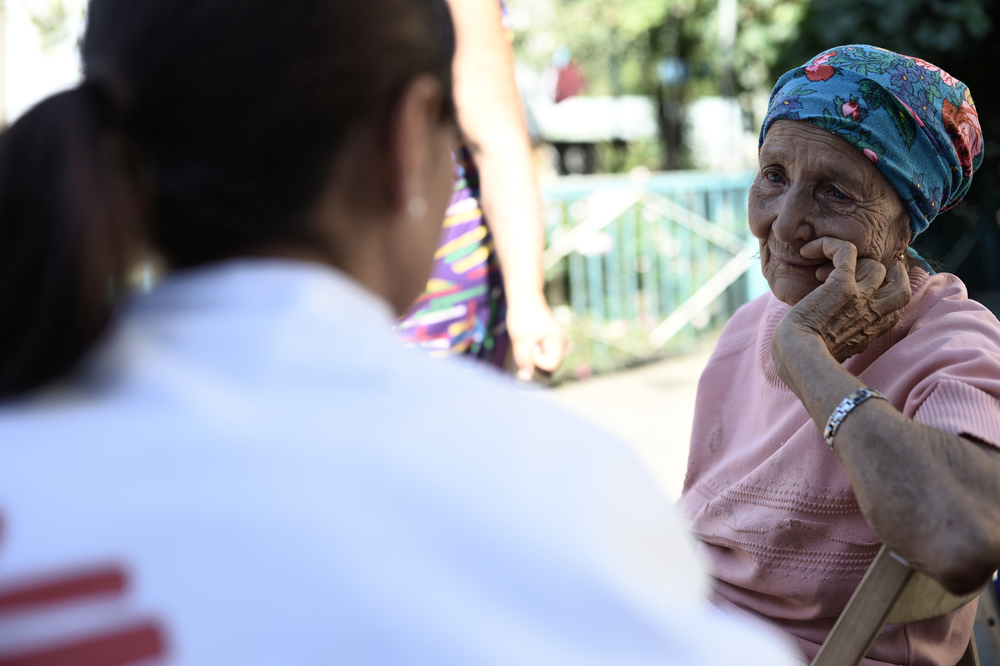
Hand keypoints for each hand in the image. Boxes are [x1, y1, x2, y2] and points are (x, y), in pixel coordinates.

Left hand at [505, 297, 565, 380]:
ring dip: (530, 355)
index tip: (531, 345)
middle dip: (534, 358)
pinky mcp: (546, 344)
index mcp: (558, 342)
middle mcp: (559, 345)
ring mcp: (553, 344)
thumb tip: (525, 379)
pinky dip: (530, 351)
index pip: (551, 366)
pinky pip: (538, 356)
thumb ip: (524, 361)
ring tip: (527, 338)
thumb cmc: (524, 316)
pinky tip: (526, 340)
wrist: (524, 297)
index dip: (537, 360)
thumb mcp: (520, 340)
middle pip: (547, 366)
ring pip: (541, 362)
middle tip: (527, 341)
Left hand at [777, 237, 910, 362]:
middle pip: (902, 285)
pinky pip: (846, 251)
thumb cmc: (808, 357)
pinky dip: (829, 245)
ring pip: (876, 265)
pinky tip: (808, 252)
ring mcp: (862, 296)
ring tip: (823, 271)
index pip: (896, 304)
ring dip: (852, 263)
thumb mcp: (841, 351)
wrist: (798, 356)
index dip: (886, 290)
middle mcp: (874, 312)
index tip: (868, 284)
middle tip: (864, 266)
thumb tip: (846, 342)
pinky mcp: (842, 285)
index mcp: (875, 329)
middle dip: (888, 271)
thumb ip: (851, 340)